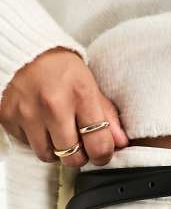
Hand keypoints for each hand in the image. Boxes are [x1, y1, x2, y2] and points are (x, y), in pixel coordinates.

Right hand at [0, 47, 128, 166]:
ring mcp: (28, 112)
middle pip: (72, 157)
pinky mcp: (8, 116)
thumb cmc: (62, 68)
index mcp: (81, 95)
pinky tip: (40, 123)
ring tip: (58, 133)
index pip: (98, 145)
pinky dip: (35, 139)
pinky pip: (26, 145)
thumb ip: (107, 116)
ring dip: (56, 150)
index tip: (101, 154)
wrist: (26, 51)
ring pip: (47, 156)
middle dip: (79, 155)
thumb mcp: (91, 86)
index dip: (103, 155)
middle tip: (78, 144)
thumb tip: (121, 143)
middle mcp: (53, 105)